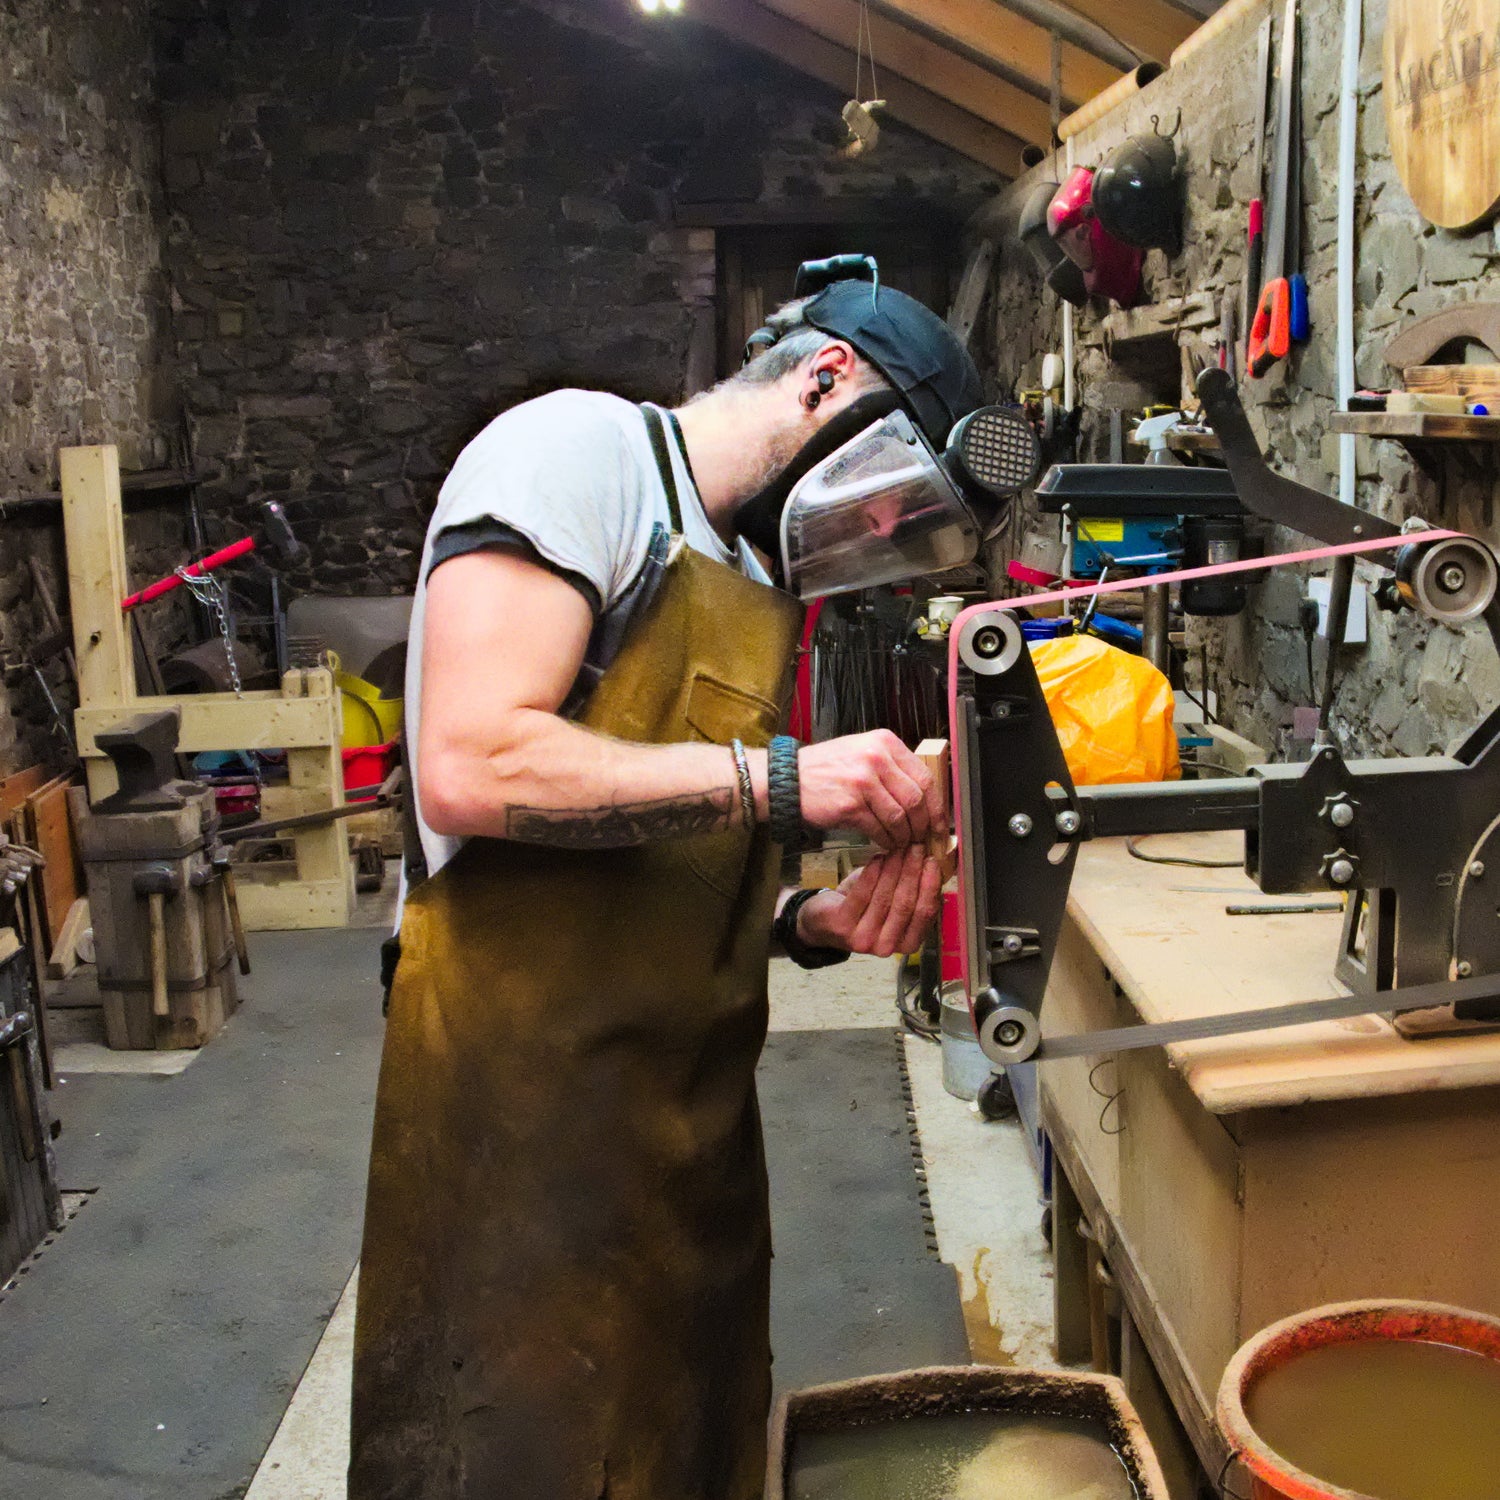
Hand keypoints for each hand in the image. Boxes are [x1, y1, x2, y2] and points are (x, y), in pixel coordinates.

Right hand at [795, 730, 945, 850]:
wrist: (788, 780)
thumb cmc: (824, 769)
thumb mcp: (861, 752)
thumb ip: (891, 767)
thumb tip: (923, 797)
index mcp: (884, 743)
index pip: (925, 776)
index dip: (936, 804)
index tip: (939, 822)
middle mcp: (876, 758)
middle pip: (916, 798)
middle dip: (923, 824)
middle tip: (922, 836)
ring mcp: (863, 781)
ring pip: (900, 816)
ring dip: (904, 835)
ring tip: (901, 841)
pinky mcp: (851, 805)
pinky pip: (880, 829)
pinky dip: (887, 840)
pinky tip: (885, 842)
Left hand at [796, 845, 942, 958]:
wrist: (825, 923)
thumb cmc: (867, 910)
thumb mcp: (895, 905)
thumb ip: (914, 891)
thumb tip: (933, 862)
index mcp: (907, 944)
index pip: (925, 914)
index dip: (930, 885)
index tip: (932, 861)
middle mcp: (887, 947)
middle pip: (905, 904)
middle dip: (912, 872)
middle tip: (916, 848)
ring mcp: (864, 939)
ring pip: (885, 897)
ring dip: (893, 868)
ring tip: (898, 849)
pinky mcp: (843, 926)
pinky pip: (862, 893)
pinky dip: (872, 873)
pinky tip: (878, 858)